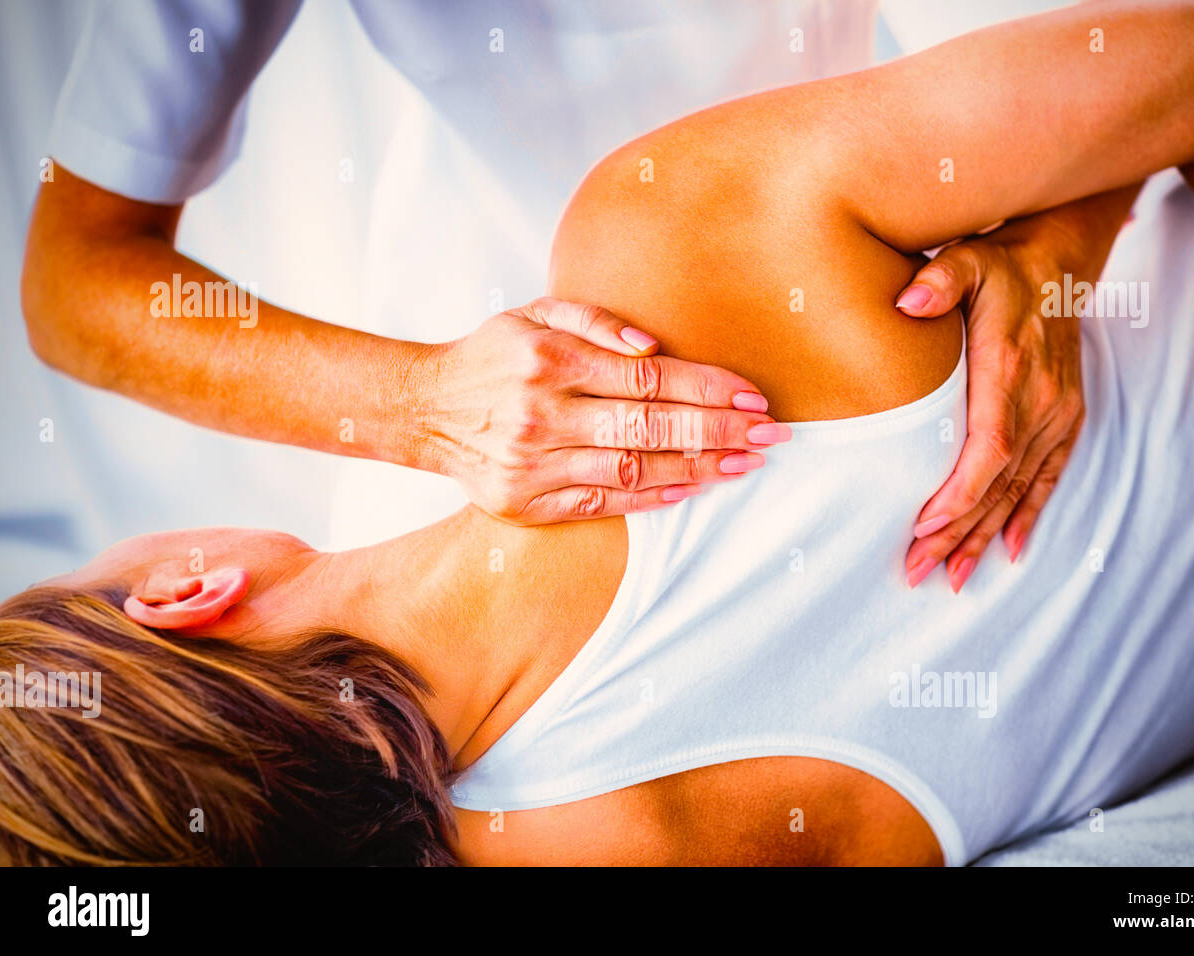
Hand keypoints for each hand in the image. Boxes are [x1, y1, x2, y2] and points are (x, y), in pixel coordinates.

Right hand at [413, 297, 788, 523]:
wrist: (423, 409)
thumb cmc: (492, 355)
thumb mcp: (534, 313)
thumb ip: (594, 321)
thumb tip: (653, 346)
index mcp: (549, 360)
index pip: (649, 378)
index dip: (708, 389)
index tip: (754, 398)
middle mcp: (541, 414)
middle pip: (650, 426)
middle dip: (719, 431)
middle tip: (770, 436)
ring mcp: (532, 464)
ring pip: (631, 468)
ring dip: (697, 467)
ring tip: (744, 465)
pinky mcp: (524, 502)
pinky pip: (600, 502)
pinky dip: (650, 496)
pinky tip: (692, 488)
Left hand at [897, 232, 1085, 591]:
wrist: (1056, 264)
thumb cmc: (998, 268)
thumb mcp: (967, 260)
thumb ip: (940, 280)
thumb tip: (907, 300)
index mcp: (1011, 370)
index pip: (990, 445)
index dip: (961, 491)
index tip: (925, 524)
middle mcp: (1041, 399)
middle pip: (998, 481)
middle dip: (957, 530)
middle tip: (917, 570)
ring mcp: (1058, 414)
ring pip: (1019, 489)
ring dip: (985, 535)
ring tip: (952, 577)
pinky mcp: (1066, 420)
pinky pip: (1049, 477)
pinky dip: (1029, 516)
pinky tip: (1010, 552)